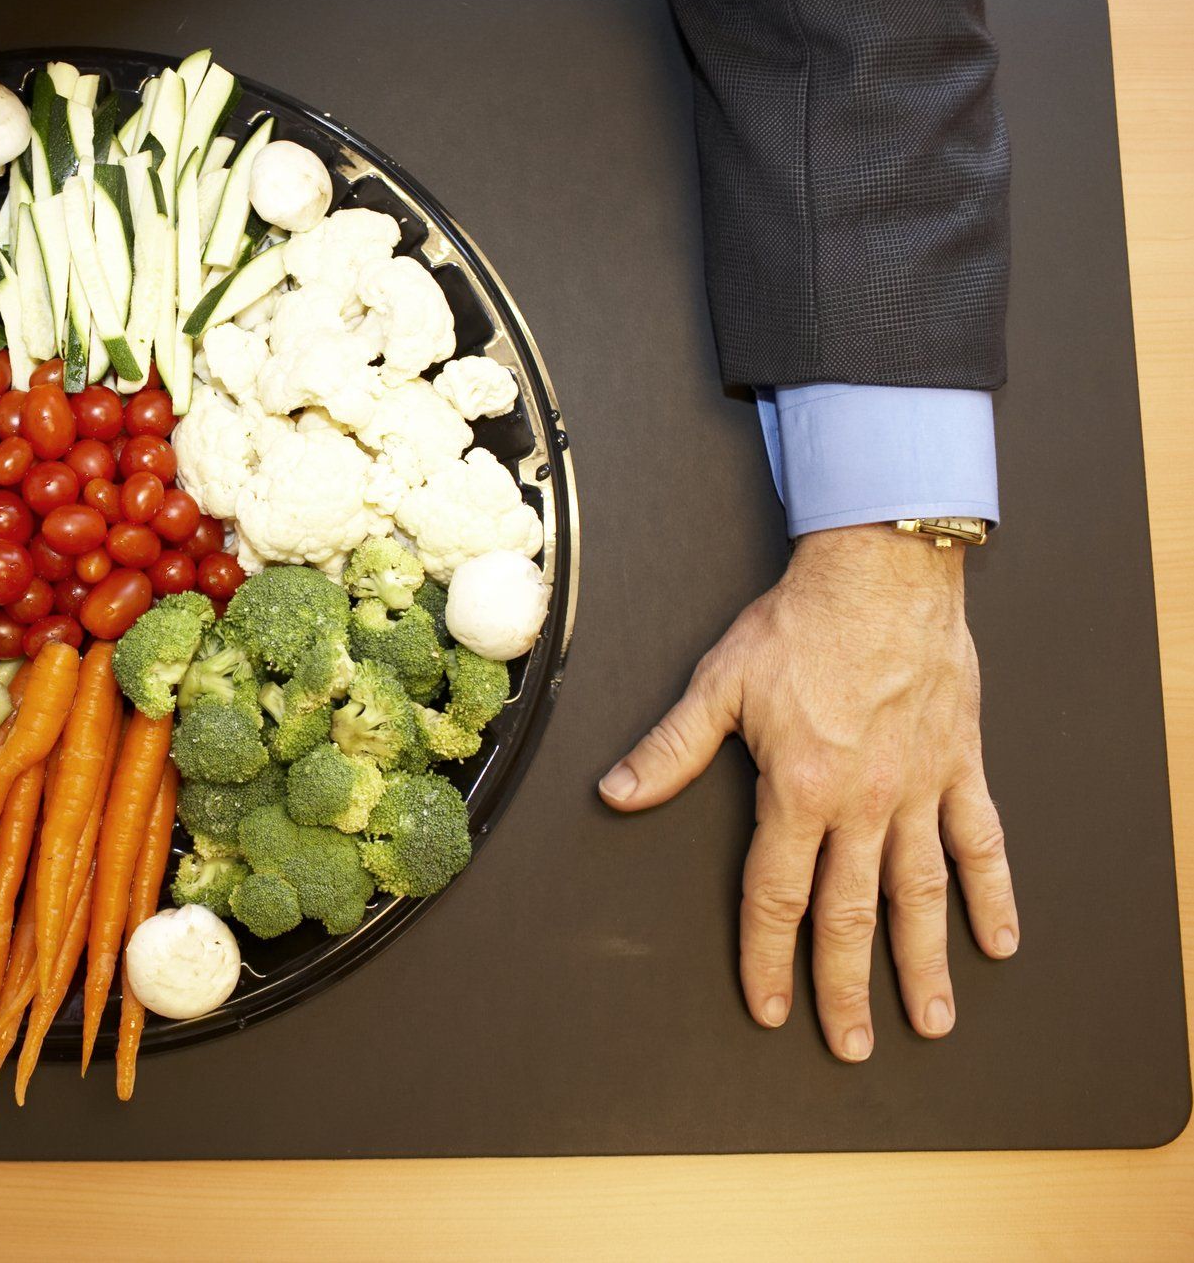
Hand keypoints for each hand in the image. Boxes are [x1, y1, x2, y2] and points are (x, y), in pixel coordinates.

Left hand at [598, 524, 1017, 1060]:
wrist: (882, 571)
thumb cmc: (798, 625)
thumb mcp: (719, 684)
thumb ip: (671, 749)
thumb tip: (618, 793)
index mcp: (799, 791)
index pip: (776, 895)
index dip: (768, 958)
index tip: (767, 1007)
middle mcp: (864, 802)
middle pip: (850, 914)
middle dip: (845, 987)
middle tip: (851, 1045)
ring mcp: (919, 787)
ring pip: (921, 893)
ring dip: (924, 961)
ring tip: (928, 1019)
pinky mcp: (959, 765)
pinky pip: (980, 840)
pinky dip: (993, 892)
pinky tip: (998, 941)